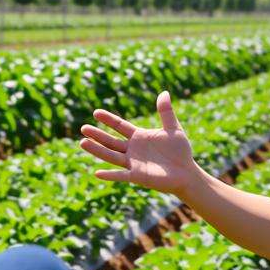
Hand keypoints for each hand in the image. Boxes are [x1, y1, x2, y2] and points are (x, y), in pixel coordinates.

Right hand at [79, 91, 200, 196]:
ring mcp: (133, 163)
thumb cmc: (180, 151)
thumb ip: (166, 112)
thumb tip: (164, 92)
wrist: (187, 172)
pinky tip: (97, 173)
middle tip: (83, 128)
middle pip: (111, 141)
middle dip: (97, 135)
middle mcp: (132, 150)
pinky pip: (121, 176)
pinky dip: (110, 175)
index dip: (108, 120)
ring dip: (97, 150)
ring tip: (82, 143)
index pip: (120, 126)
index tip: (96, 113)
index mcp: (139, 136)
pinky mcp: (137, 176)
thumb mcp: (173, 129)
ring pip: (111, 156)